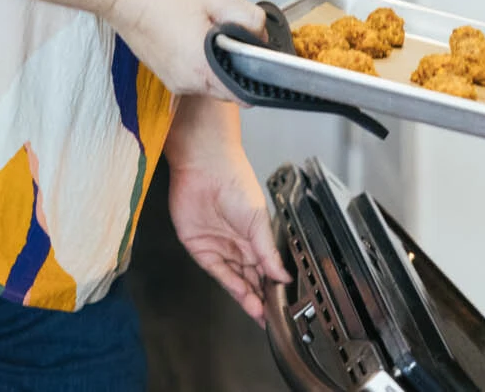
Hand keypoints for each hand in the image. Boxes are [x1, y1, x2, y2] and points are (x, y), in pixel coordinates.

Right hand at [104, 0, 265, 98]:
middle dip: (235, 66)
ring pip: (210, 83)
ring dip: (216, 64)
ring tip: (208, 33)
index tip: (254, 55)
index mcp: (204, 68)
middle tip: (230, 35)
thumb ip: (248, 18)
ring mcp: (174, 81)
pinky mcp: (165, 75)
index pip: (244, 94)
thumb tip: (260, 34)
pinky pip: (192, 77)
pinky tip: (192, 37)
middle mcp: (188, 83)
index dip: (256, 76)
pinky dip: (199, 63)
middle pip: (228, 89)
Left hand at [164, 107, 289, 323]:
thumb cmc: (234, 181)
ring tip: (260, 313)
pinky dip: (230, 284)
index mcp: (254, 236)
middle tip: (271, 318)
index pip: (265, 268)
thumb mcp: (258, 219)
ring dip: (247, 297)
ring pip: (234, 279)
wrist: (205, 166)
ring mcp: (218, 247)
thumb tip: (283, 274)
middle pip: (250, 278)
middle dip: (260, 298)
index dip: (273, 287)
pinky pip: (217, 271)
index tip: (283, 305)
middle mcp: (236, 244)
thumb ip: (267, 251)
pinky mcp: (200, 248)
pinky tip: (243, 295)